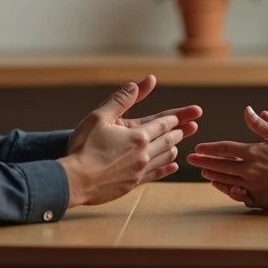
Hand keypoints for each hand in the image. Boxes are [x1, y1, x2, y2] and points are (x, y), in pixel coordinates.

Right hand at [60, 76, 201, 207]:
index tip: (193, 112)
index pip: (164, 123)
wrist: (74, 181)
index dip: (178, 116)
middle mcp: (144, 153)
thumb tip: (137, 84)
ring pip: (166, 157)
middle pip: (169, 140)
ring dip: (174, 148)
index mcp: (138, 135)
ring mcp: (140, 170)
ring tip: (179, 143)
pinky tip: (172, 166)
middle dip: (181, 131)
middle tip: (194, 126)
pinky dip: (167, 168)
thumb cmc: (84, 147)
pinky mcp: (133, 183)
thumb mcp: (99, 117)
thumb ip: (121, 100)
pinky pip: (157, 175)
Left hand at [187, 106, 267, 210]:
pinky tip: (222, 186)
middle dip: (204, 162)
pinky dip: (227, 190)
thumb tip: (249, 110)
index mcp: (253, 153)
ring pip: (226, 180)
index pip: (225, 149)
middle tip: (191, 160)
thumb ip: (262, 125)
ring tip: (204, 172)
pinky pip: (237, 195)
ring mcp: (252, 186)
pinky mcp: (258, 199)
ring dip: (213, 175)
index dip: (210, 148)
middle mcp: (249, 170)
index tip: (199, 147)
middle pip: (220, 165)